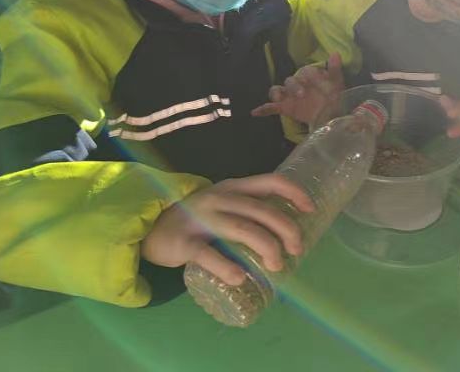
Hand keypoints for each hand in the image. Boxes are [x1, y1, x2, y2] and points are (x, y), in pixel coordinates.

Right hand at [141, 174, 314, 285]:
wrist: (149, 228)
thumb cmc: (196, 219)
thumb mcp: (222, 205)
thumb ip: (247, 211)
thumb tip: (284, 232)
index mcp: (233, 188)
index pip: (270, 181)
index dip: (294, 193)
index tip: (310, 210)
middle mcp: (219, 198)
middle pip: (261, 210)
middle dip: (286, 229)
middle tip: (297, 249)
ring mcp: (201, 219)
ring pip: (242, 229)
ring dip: (266, 247)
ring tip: (277, 266)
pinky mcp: (184, 242)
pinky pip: (207, 254)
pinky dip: (226, 267)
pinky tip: (239, 278)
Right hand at [251, 52, 344, 125]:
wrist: (329, 115)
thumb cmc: (332, 96)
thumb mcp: (336, 84)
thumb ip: (334, 70)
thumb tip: (335, 53)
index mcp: (308, 76)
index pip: (305, 72)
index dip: (308, 76)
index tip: (312, 82)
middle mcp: (297, 84)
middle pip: (290, 81)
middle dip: (294, 87)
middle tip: (302, 94)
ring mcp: (288, 96)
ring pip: (277, 90)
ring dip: (276, 93)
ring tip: (278, 98)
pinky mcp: (284, 107)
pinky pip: (271, 107)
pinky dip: (263, 109)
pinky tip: (254, 112)